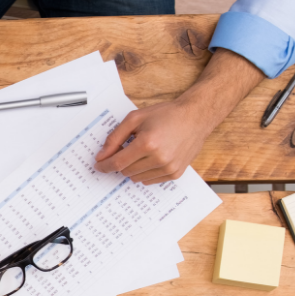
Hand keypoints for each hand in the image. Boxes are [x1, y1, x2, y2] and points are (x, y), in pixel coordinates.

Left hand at [93, 98, 213, 183]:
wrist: (196, 116)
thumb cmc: (166, 115)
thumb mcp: (135, 118)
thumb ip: (115, 138)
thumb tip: (101, 156)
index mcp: (147, 144)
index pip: (117, 163)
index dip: (104, 165)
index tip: (98, 165)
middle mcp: (159, 159)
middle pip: (125, 171)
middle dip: (120, 162)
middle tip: (126, 149)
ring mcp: (168, 168)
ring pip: (136, 178)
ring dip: (133, 167)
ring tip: (143, 151)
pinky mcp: (175, 173)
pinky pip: (149, 180)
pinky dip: (145, 172)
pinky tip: (152, 158)